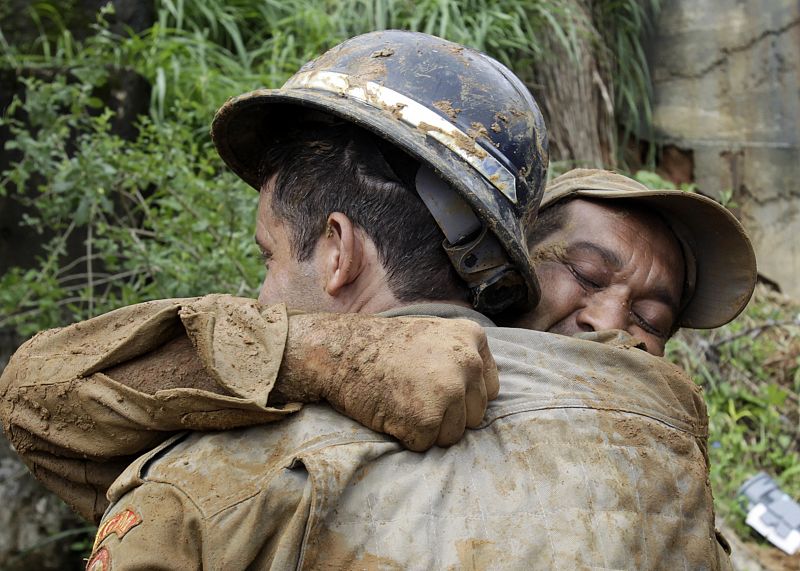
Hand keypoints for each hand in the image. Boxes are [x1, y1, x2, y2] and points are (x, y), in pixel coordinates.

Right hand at [274, 313, 498, 450]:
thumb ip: (463, 359)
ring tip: (401, 401)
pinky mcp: (427, 418)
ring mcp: (449, 391)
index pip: (489, 390)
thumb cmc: (383, 347)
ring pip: (453, 434)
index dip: (461, 397)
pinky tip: (390, 411)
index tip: (433, 387)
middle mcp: (468, 362)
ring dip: (427, 428)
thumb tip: (486, 397)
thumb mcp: (435, 336)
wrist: (340, 350)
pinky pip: (425, 445)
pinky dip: (406, 436)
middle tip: (412, 395)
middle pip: (475, 416)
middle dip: (446, 415)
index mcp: (472, 338)